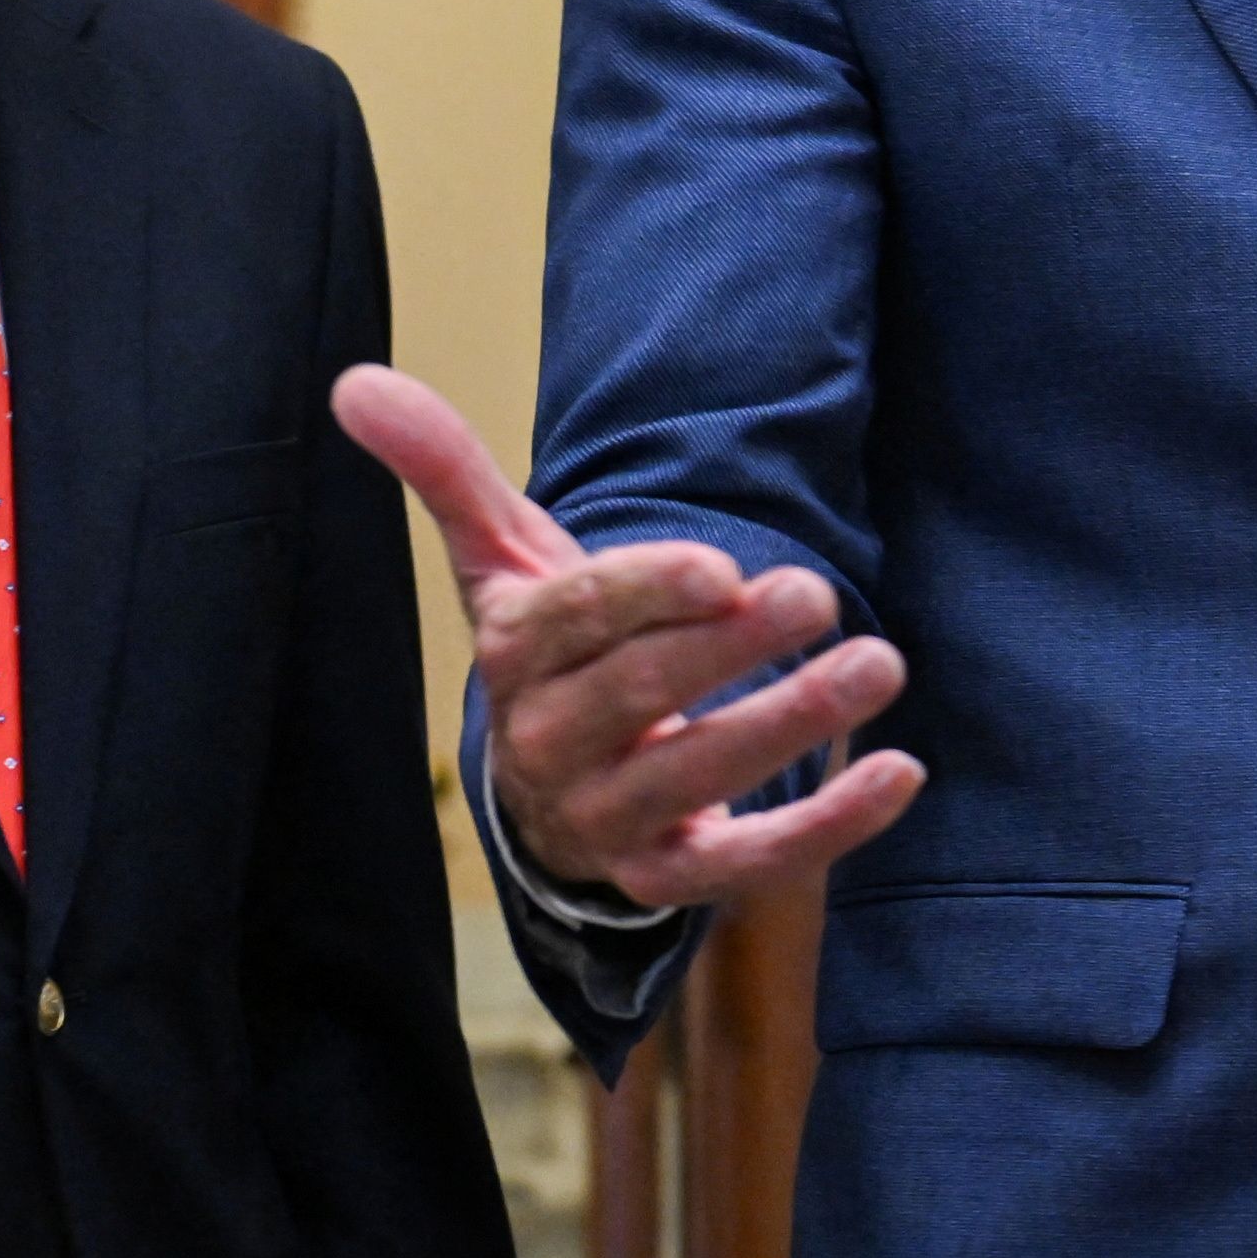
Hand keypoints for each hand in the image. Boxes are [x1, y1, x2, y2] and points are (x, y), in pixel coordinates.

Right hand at [335, 367, 924, 914]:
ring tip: (879, 662)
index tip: (726, 568)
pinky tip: (902, 773)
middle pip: (642, 694)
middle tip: (818, 593)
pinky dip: (829, 827)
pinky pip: (748, 862)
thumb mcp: (499, 558)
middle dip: (732, 647)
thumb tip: (354, 381)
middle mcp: (552, 745)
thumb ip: (444, 469)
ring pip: (698, 779)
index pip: (581, 621)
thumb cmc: (548, 648)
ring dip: (792, 723)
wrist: (545, 788)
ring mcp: (610, 819)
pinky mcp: (668, 877)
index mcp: (517, 656)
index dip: (651, 595)